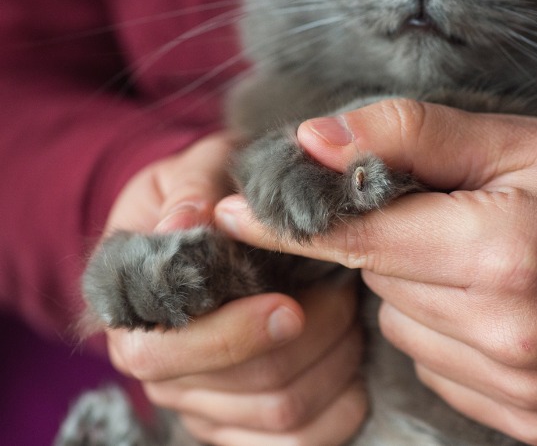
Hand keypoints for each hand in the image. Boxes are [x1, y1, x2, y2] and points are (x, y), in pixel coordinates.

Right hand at [103, 133, 366, 444]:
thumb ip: (190, 189)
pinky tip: (351, 365)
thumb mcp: (192, 171)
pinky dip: (341, 407)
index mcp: (133, 310)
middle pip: (251, 386)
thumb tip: (186, 219)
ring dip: (337, 364)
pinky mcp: (240, 420)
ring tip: (349, 315)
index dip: (236, 334)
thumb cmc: (203, 194)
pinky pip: (300, 440)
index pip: (170, 351)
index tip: (291, 304)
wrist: (206, 227)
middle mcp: (160, 367)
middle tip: (342, 292)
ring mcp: (201, 400)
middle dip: (315, 340)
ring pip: (285, 413)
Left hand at [215, 99, 536, 444]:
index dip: (295, 225)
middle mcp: (511, 332)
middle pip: (382, 286)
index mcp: (506, 252)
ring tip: (484, 267)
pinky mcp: (530, 419)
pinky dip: (446, 336)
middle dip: (394, 250)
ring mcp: (521, 387)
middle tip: (449, 222)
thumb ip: (410, 136)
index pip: (363, 239)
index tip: (234, 215)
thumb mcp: (515, 142)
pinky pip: (437, 369)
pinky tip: (494, 311)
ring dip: (422, 294)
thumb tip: (315, 142)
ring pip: (404, 330)